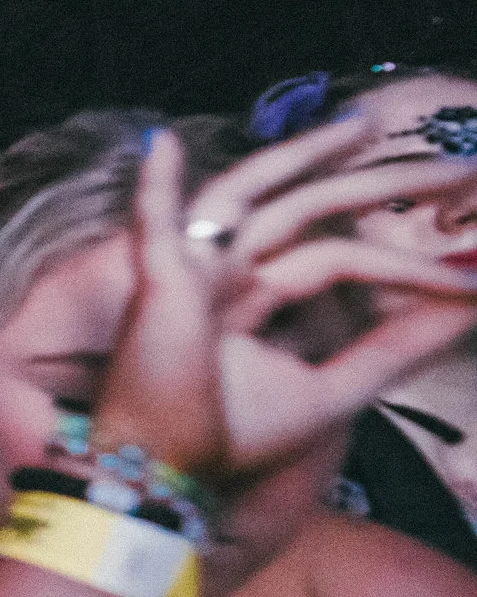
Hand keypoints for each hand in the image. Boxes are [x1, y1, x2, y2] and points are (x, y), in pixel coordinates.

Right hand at [95, 124, 476, 488]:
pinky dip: (154, 186)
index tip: (473, 260)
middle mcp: (229, 268)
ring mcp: (194, 269)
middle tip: (465, 167)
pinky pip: (153, 223)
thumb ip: (395, 348)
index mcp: (260, 290)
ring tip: (364, 126)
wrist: (162, 470)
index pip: (343, 251)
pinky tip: (164, 144)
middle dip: (387, 182)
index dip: (409, 259)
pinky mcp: (161, 283)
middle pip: (314, 207)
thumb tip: (470, 304)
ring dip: (304, 156)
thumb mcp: (332, 389)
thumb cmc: (227, 432)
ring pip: (256, 195)